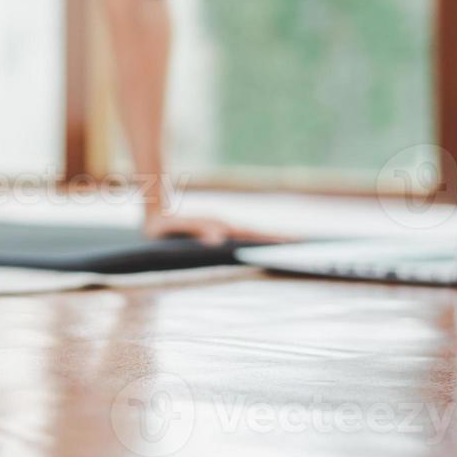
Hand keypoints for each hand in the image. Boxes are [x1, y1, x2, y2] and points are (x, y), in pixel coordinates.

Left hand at [143, 211, 286, 245]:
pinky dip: (256, 239)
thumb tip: (219, 238)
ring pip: (250, 234)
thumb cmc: (164, 224)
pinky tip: (261, 246)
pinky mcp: (217, 230)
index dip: (270, 238)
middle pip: (255, 234)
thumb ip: (197, 229)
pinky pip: (240, 236)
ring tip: (289, 244)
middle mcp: (224, 226)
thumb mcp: (178, 227)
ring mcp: (222, 228)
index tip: (292, 241)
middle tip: (301, 243)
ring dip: (268, 239)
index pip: (251, 234)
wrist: (155, 210)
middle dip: (277, 239)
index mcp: (220, 227)